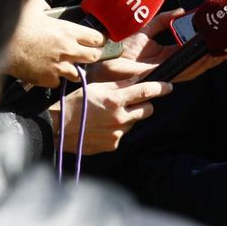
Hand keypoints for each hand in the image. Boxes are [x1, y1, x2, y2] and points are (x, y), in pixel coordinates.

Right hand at [4, 0, 104, 86]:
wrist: (2, 45)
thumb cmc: (17, 24)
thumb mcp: (32, 6)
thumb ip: (42, 4)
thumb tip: (42, 0)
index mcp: (68, 30)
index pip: (96, 38)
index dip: (97, 39)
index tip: (95, 40)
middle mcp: (68, 49)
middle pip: (93, 56)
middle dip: (91, 55)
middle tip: (84, 54)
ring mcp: (59, 66)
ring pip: (78, 74)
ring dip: (73, 70)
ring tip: (64, 66)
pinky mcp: (48, 79)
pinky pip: (57, 82)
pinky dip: (54, 79)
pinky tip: (46, 72)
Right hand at [49, 78, 171, 155]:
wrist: (57, 128)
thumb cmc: (73, 104)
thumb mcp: (96, 88)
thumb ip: (119, 86)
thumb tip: (139, 80)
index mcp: (114, 99)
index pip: (146, 91)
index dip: (161, 88)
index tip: (169, 86)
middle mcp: (119, 117)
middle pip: (147, 109)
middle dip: (144, 104)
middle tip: (132, 102)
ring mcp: (117, 133)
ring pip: (134, 122)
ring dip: (128, 117)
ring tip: (108, 115)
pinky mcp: (114, 144)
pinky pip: (123, 134)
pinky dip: (117, 129)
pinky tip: (102, 127)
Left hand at [121, 8, 226, 82]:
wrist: (106, 56)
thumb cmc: (121, 45)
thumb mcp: (145, 28)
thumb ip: (162, 21)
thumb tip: (181, 12)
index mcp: (165, 55)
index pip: (190, 52)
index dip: (204, 48)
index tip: (216, 39)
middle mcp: (168, 65)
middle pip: (195, 63)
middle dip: (212, 57)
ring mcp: (166, 71)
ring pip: (193, 69)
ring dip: (209, 62)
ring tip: (223, 53)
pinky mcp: (162, 74)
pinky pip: (183, 71)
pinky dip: (197, 65)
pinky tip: (208, 58)